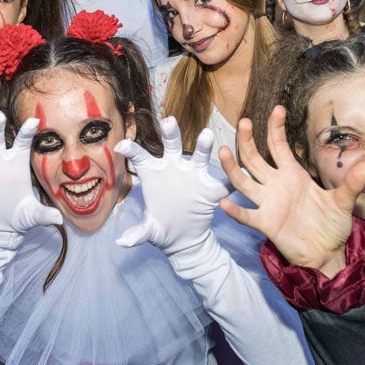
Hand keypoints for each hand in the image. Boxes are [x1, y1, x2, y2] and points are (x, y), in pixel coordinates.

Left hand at [115, 119, 228, 252]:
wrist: (184, 239)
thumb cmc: (162, 228)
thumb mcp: (150, 231)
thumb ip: (138, 233)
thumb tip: (123, 242)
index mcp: (154, 174)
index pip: (141, 158)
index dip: (132, 150)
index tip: (122, 145)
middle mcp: (174, 169)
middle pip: (172, 147)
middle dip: (171, 134)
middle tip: (169, 121)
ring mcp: (194, 177)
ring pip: (199, 157)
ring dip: (203, 147)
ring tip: (207, 135)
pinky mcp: (211, 190)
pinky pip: (223, 183)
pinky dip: (233, 176)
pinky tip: (243, 168)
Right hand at [218, 107, 364, 276]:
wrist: (327, 253)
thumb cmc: (332, 225)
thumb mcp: (344, 202)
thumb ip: (353, 183)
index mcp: (293, 175)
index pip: (278, 146)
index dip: (275, 128)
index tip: (278, 109)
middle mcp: (276, 185)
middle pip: (254, 158)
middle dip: (248, 140)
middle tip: (245, 121)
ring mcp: (269, 203)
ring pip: (244, 181)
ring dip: (232, 167)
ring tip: (224, 151)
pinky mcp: (266, 223)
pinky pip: (248, 215)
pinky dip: (235, 210)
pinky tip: (225, 203)